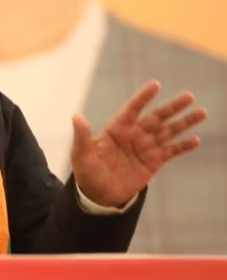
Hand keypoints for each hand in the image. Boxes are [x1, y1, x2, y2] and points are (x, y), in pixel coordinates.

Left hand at [71, 80, 206, 207]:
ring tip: (202, 112)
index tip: (156, 85)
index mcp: (116, 129)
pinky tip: (195, 140)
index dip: (143, 97)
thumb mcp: (81, 154)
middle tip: (189, 96)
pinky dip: (183, 146)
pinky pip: (170, 151)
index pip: (132, 109)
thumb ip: (83, 136)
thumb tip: (76, 117)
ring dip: (184, 122)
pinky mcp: (153, 162)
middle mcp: (133, 134)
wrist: (98, 194)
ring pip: (168, 131)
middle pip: (156, 117)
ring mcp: (144, 147)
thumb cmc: (87, 172)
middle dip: (172, 107)